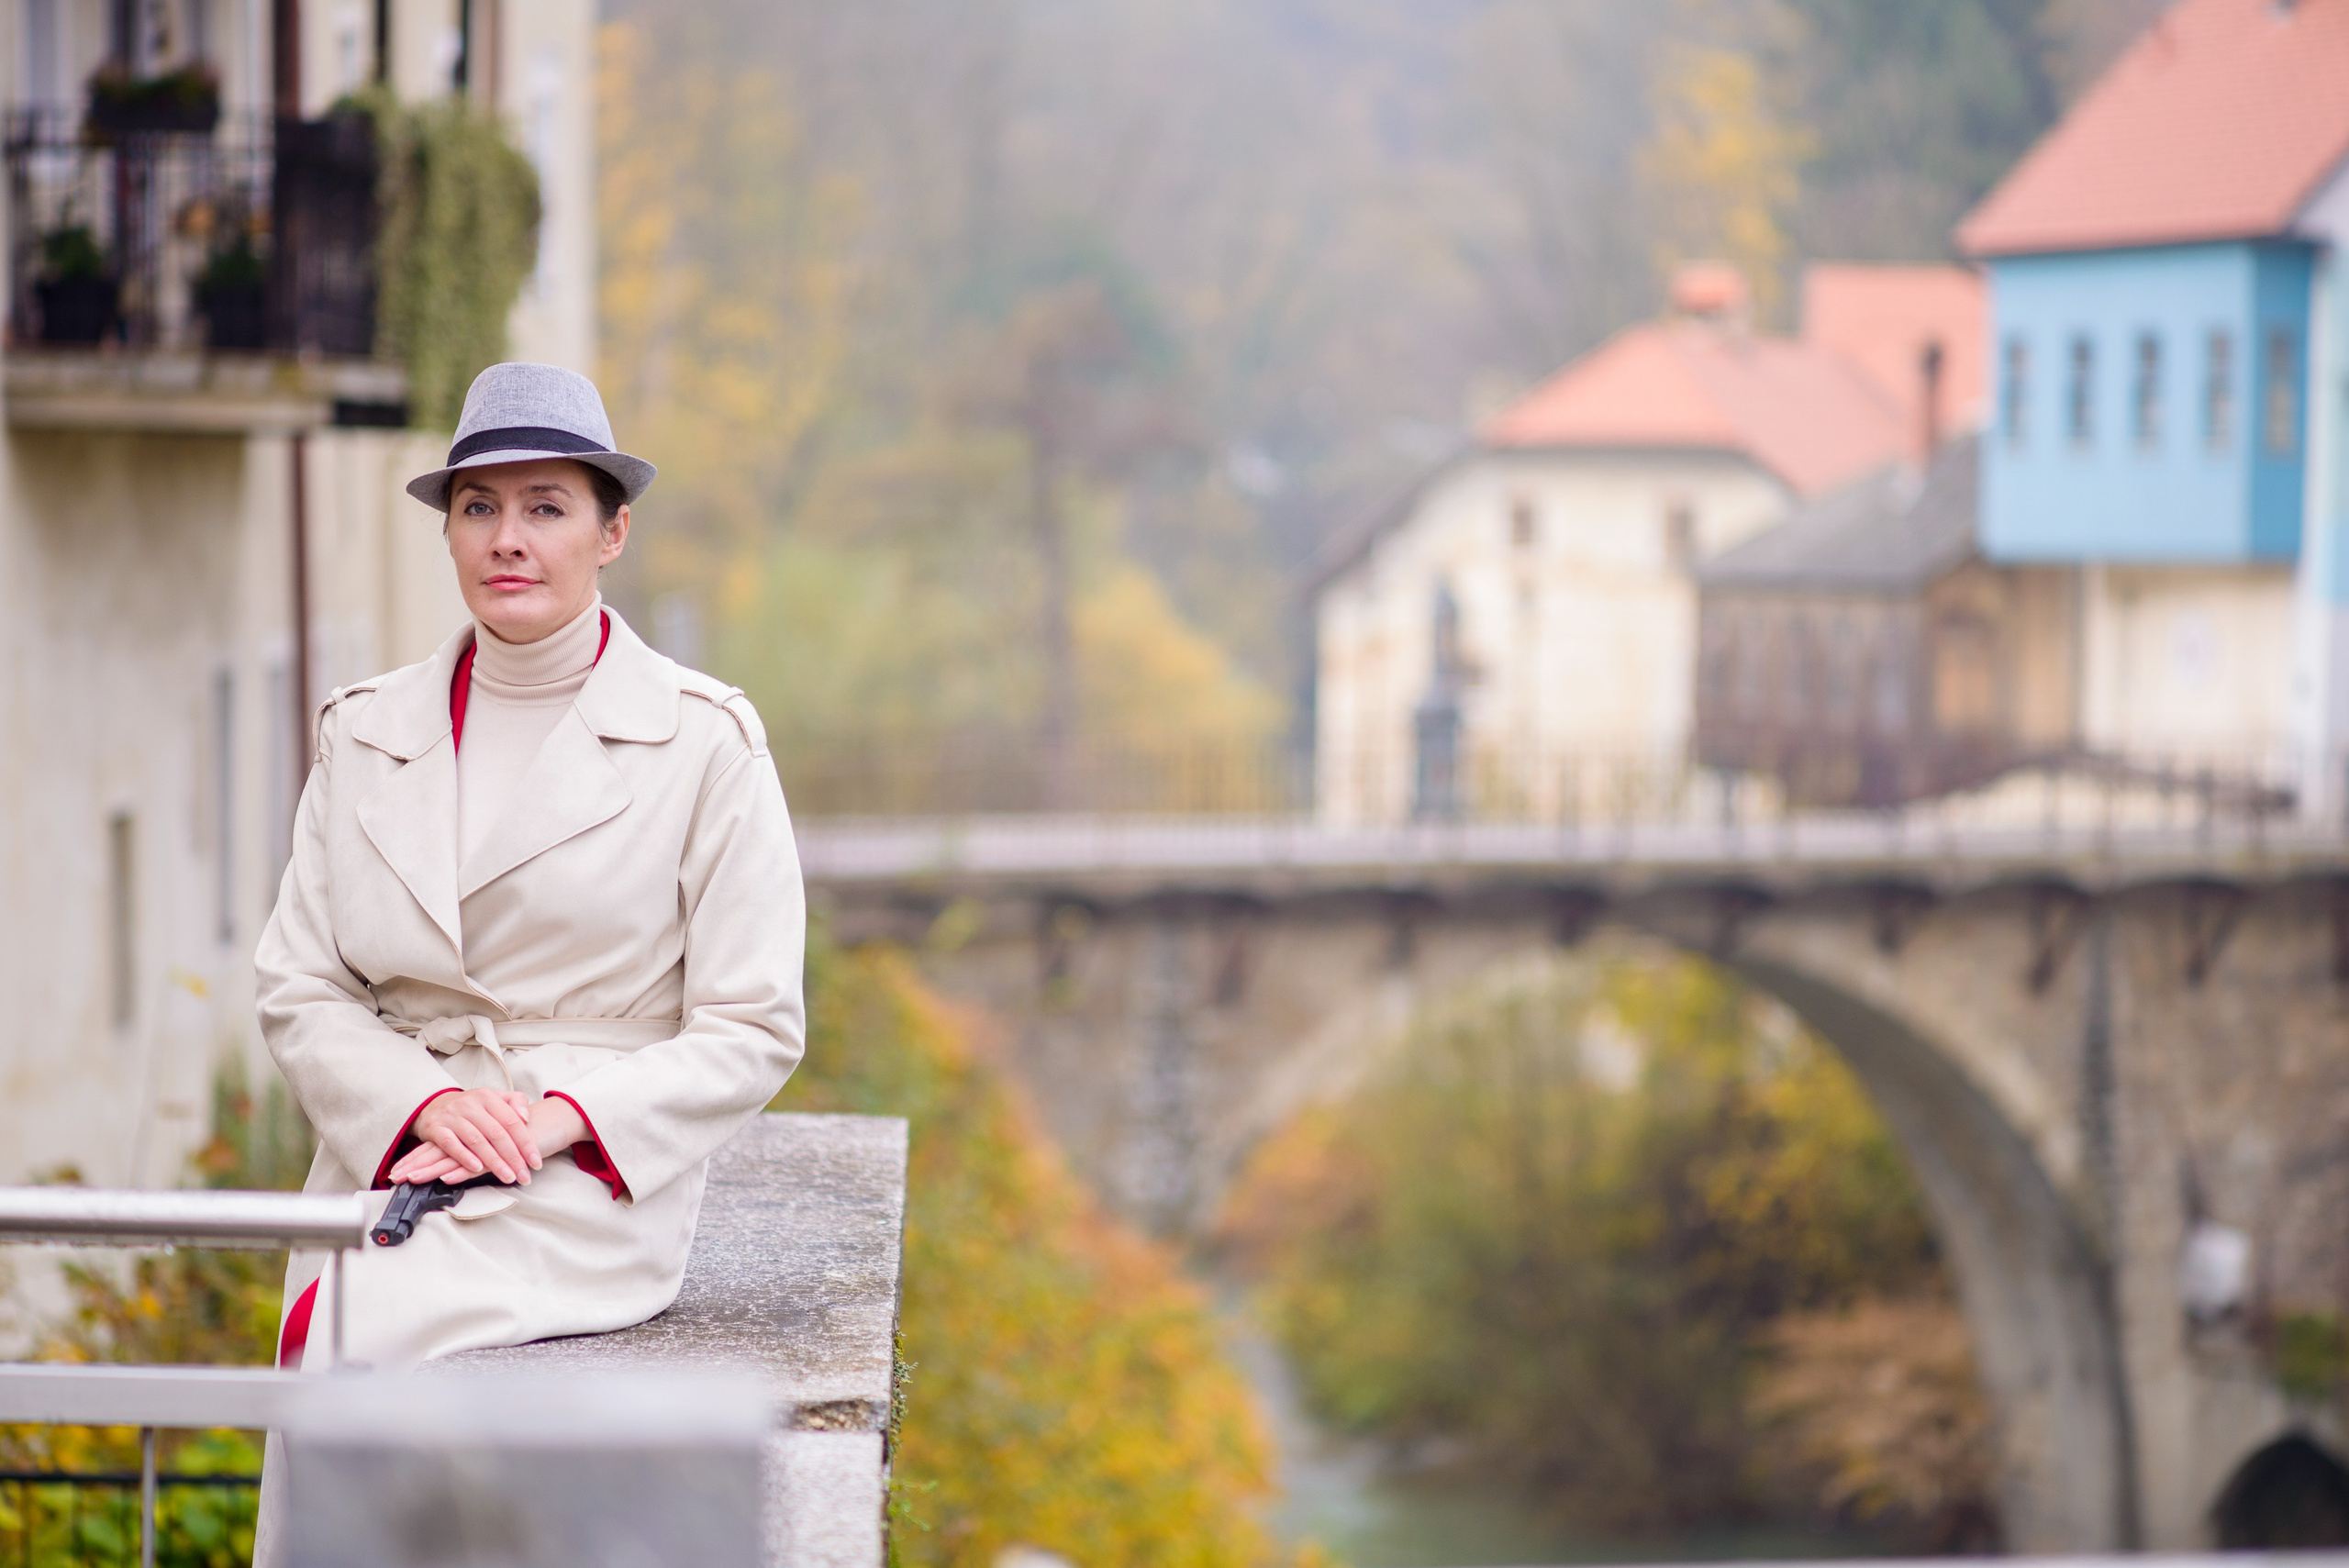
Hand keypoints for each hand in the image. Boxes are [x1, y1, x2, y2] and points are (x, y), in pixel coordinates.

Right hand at [390, 1088, 539, 1185]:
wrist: (433, 1104)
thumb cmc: (472, 1107)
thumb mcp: (494, 1098)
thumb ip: (515, 1103)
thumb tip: (526, 1118)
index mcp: (488, 1097)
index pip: (512, 1121)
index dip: (526, 1144)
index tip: (536, 1163)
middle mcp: (470, 1105)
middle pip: (496, 1133)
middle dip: (513, 1158)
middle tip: (524, 1176)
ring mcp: (452, 1116)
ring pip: (476, 1141)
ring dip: (493, 1162)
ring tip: (508, 1177)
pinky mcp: (435, 1128)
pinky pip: (450, 1144)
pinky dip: (464, 1157)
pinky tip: (477, 1169)